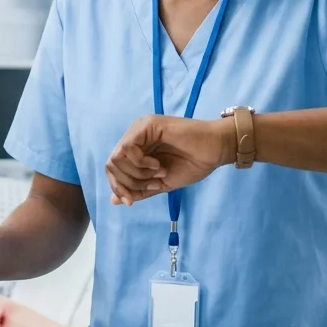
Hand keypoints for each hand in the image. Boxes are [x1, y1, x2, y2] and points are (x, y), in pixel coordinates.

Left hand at [105, 115, 232, 205]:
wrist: (214, 150)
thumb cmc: (192, 164)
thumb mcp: (160, 184)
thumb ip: (138, 190)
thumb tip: (114, 201)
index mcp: (136, 150)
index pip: (113, 170)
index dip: (118, 188)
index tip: (131, 202)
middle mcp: (134, 137)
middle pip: (111, 165)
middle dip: (128, 183)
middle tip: (153, 185)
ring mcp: (139, 129)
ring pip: (117, 158)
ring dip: (137, 173)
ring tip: (158, 174)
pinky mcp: (147, 125)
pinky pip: (128, 148)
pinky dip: (141, 162)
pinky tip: (158, 165)